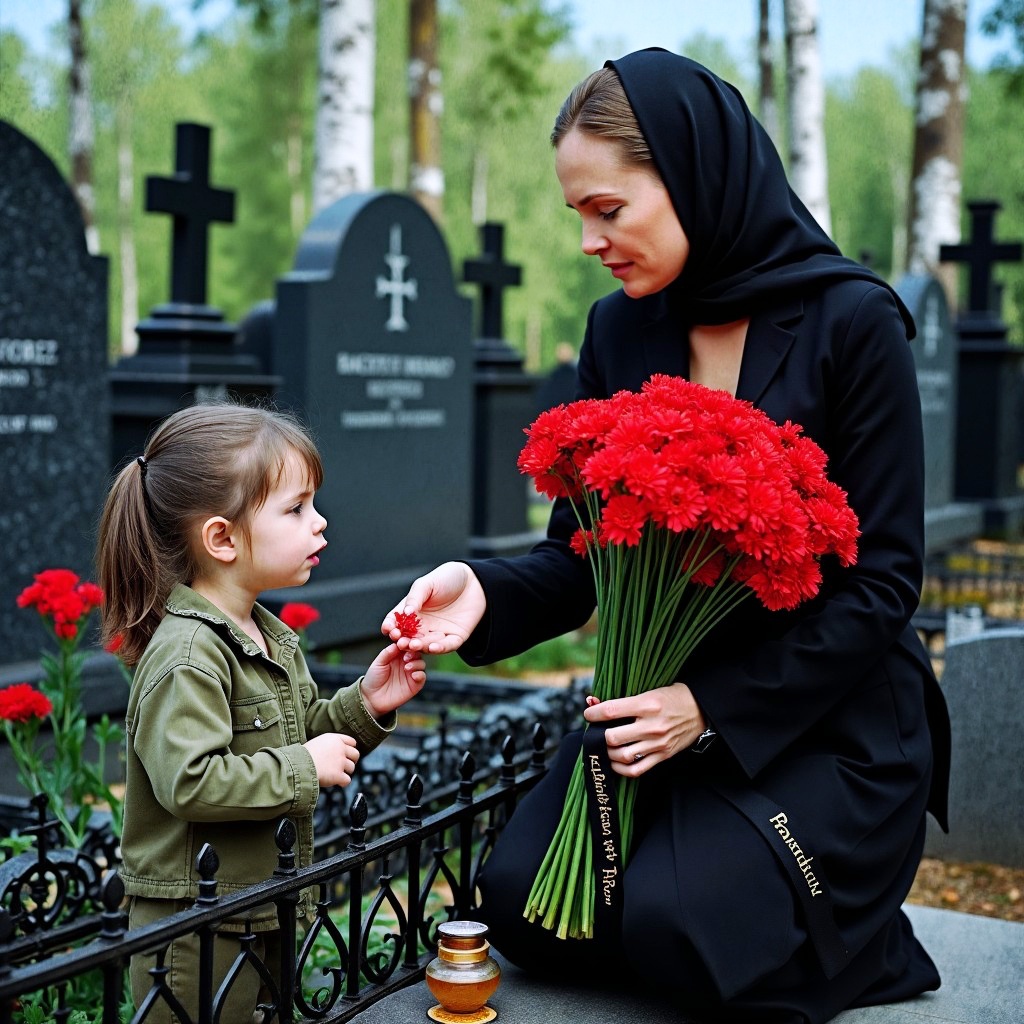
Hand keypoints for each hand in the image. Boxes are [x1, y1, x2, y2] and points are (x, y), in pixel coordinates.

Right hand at [304, 733, 359, 787]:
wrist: (299, 765)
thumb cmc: (302, 755)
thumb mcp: (317, 743)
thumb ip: (328, 746)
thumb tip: (331, 752)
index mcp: (334, 739)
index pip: (351, 742)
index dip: (351, 749)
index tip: (348, 754)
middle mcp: (340, 749)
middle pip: (355, 754)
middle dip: (352, 760)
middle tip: (346, 765)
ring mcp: (340, 762)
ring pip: (352, 768)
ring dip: (345, 772)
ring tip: (337, 774)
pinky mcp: (338, 775)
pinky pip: (347, 780)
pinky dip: (343, 782)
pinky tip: (338, 783)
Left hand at [360, 643, 426, 717]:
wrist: (371, 698)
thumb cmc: (373, 678)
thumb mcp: (378, 663)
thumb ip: (387, 653)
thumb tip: (397, 643)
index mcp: (398, 655)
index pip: (407, 645)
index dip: (407, 643)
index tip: (404, 643)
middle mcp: (406, 662)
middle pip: (416, 652)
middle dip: (414, 652)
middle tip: (407, 655)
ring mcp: (411, 673)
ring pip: (421, 663)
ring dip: (416, 662)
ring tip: (407, 666)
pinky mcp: (414, 684)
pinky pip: (422, 677)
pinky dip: (420, 674)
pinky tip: (413, 675)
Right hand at [382, 561, 486, 653]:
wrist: (474, 581)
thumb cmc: (447, 578)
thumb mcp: (426, 584)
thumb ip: (414, 598)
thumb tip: (404, 613)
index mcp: (411, 612)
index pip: (396, 622)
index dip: (391, 626)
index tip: (388, 629)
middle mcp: (422, 625)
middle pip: (409, 637)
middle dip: (403, 641)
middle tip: (400, 642)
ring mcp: (438, 633)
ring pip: (426, 645)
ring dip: (419, 647)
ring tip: (414, 645)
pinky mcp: (455, 638)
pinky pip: (446, 646)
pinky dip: (439, 648)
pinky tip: (432, 647)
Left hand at [582, 683, 706, 776]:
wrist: (700, 709)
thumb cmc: (672, 696)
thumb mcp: (648, 690)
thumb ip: (622, 699)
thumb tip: (593, 701)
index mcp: (647, 704)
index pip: (611, 711)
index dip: (593, 713)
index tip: (589, 714)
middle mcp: (652, 725)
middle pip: (613, 737)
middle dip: (599, 736)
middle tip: (596, 732)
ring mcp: (658, 743)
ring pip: (623, 755)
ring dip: (608, 753)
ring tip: (604, 746)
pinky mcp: (663, 755)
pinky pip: (637, 769)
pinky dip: (621, 769)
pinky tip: (615, 762)